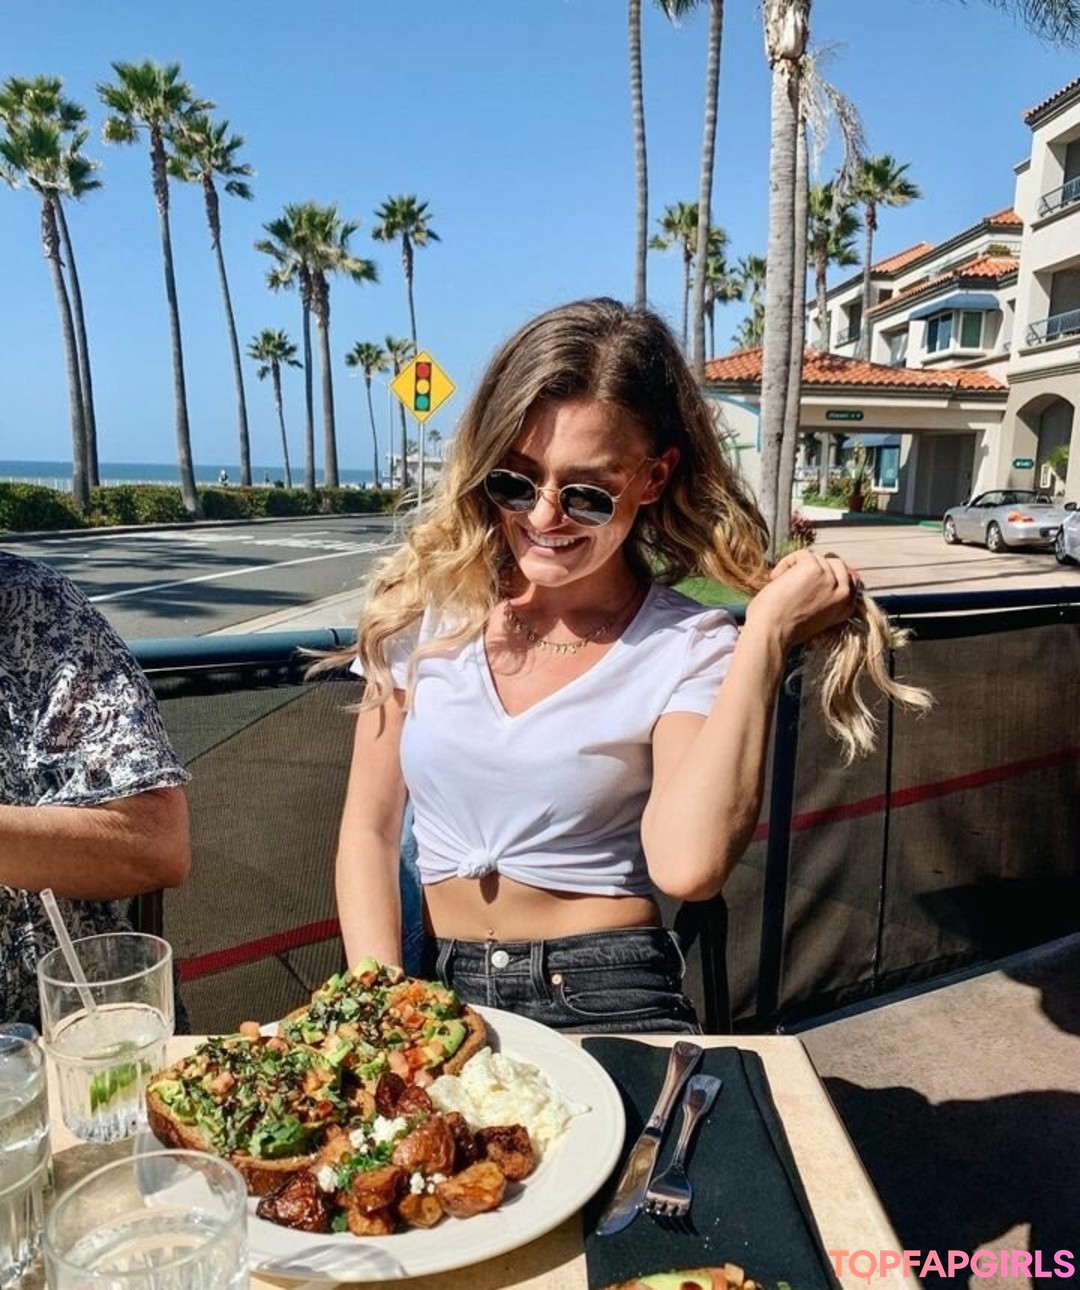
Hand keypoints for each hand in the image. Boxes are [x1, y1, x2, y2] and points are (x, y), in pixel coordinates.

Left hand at [745, 549, 860, 650]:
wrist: (771, 632)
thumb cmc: (784, 628)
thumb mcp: (815, 615)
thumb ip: (825, 597)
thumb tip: (822, 573)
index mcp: (846, 607)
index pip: (849, 578)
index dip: (829, 573)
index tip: (811, 577)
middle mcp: (843, 593)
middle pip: (836, 564)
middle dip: (815, 568)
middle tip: (794, 581)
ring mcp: (830, 579)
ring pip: (817, 558)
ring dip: (796, 568)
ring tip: (782, 587)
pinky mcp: (814, 568)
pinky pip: (802, 554)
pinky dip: (786, 563)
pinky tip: (776, 579)